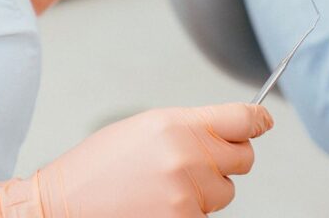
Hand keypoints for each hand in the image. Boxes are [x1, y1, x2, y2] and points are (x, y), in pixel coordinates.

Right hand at [0, 102, 272, 216]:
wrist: (64, 204)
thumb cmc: (101, 165)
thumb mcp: (145, 128)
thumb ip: (191, 126)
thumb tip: (231, 129)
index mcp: (178, 124)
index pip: (242, 119)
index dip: (257, 120)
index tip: (264, 121)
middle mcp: (189, 157)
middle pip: (243, 158)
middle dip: (228, 159)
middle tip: (199, 161)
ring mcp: (188, 195)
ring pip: (226, 192)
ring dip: (207, 189)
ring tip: (165, 185)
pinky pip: (206, 216)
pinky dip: (191, 211)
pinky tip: (159, 204)